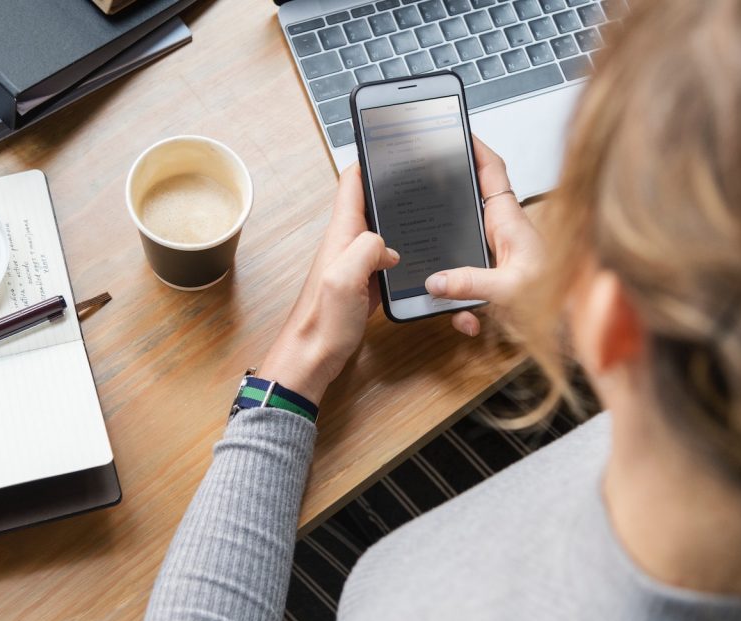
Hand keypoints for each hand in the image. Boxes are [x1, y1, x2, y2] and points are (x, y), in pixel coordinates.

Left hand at [262, 165, 398, 404]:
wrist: (311, 359)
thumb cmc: (322, 323)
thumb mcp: (344, 279)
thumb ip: (365, 249)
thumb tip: (388, 244)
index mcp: (341, 235)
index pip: (352, 184)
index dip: (369, 159)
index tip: (391, 142)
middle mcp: (347, 244)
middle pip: (370, 203)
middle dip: (392, 186)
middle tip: (422, 173)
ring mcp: (356, 264)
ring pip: (382, 231)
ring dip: (400, 219)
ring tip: (428, 207)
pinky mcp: (365, 285)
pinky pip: (386, 260)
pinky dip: (403, 252)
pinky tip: (421, 256)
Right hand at [424, 137, 543, 336]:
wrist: (578, 320)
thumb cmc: (560, 296)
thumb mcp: (509, 289)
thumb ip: (471, 283)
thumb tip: (436, 280)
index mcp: (509, 221)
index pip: (491, 171)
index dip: (475, 148)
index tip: (455, 133)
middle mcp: (503, 233)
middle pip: (468, 208)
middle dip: (445, 213)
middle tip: (422, 207)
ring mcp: (498, 255)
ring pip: (462, 254)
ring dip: (453, 280)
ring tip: (457, 304)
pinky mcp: (497, 279)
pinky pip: (468, 287)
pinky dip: (465, 307)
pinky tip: (471, 322)